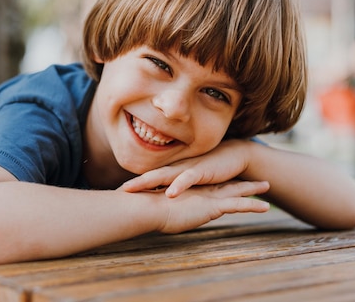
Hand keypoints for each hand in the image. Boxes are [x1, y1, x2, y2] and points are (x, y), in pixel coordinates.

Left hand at [120, 139, 252, 197]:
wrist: (236, 155)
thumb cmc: (214, 168)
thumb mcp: (194, 180)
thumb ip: (181, 187)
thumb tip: (167, 200)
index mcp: (175, 171)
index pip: (151, 178)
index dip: (136, 185)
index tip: (118, 194)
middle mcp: (178, 169)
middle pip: (151, 176)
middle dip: (135, 183)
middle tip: (118, 191)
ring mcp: (188, 169)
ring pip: (164, 176)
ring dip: (147, 181)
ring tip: (131, 188)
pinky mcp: (202, 171)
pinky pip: (188, 179)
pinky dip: (178, 186)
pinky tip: (169, 194)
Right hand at [152, 180, 269, 233]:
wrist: (147, 207)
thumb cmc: (147, 210)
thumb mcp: (156, 208)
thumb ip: (161, 207)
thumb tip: (155, 213)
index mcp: (190, 191)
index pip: (209, 185)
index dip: (220, 182)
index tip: (229, 179)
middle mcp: (201, 191)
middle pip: (225, 184)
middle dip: (239, 181)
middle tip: (252, 178)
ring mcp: (208, 197)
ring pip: (236, 191)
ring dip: (252, 189)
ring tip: (266, 185)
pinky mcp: (212, 206)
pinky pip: (238, 205)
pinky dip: (252, 205)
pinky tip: (266, 207)